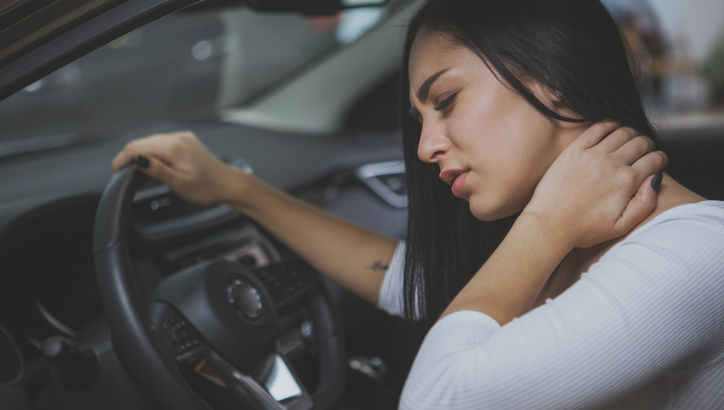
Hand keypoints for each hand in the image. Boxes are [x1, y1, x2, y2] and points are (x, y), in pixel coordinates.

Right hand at [111, 131, 240, 205]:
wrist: (228, 183)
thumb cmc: (207, 187)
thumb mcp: (179, 184)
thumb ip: (157, 171)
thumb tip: (138, 159)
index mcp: (173, 147)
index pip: (137, 147)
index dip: (121, 159)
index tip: (115, 172)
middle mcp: (177, 137)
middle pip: (142, 142)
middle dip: (129, 156)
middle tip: (122, 174)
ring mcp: (182, 137)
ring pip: (152, 141)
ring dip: (141, 153)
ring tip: (135, 170)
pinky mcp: (186, 140)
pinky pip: (163, 142)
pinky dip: (153, 151)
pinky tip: (152, 163)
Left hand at [523, 121, 667, 248]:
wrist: (549, 224)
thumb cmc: (583, 228)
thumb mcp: (622, 226)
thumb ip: (645, 203)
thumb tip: (655, 180)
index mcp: (626, 182)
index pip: (654, 159)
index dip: (661, 159)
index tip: (658, 161)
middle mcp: (612, 164)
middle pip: (640, 142)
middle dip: (648, 145)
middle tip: (645, 150)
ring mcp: (592, 154)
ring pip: (622, 131)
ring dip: (632, 133)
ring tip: (631, 140)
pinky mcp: (574, 150)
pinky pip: (597, 128)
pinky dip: (609, 124)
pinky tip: (612, 128)